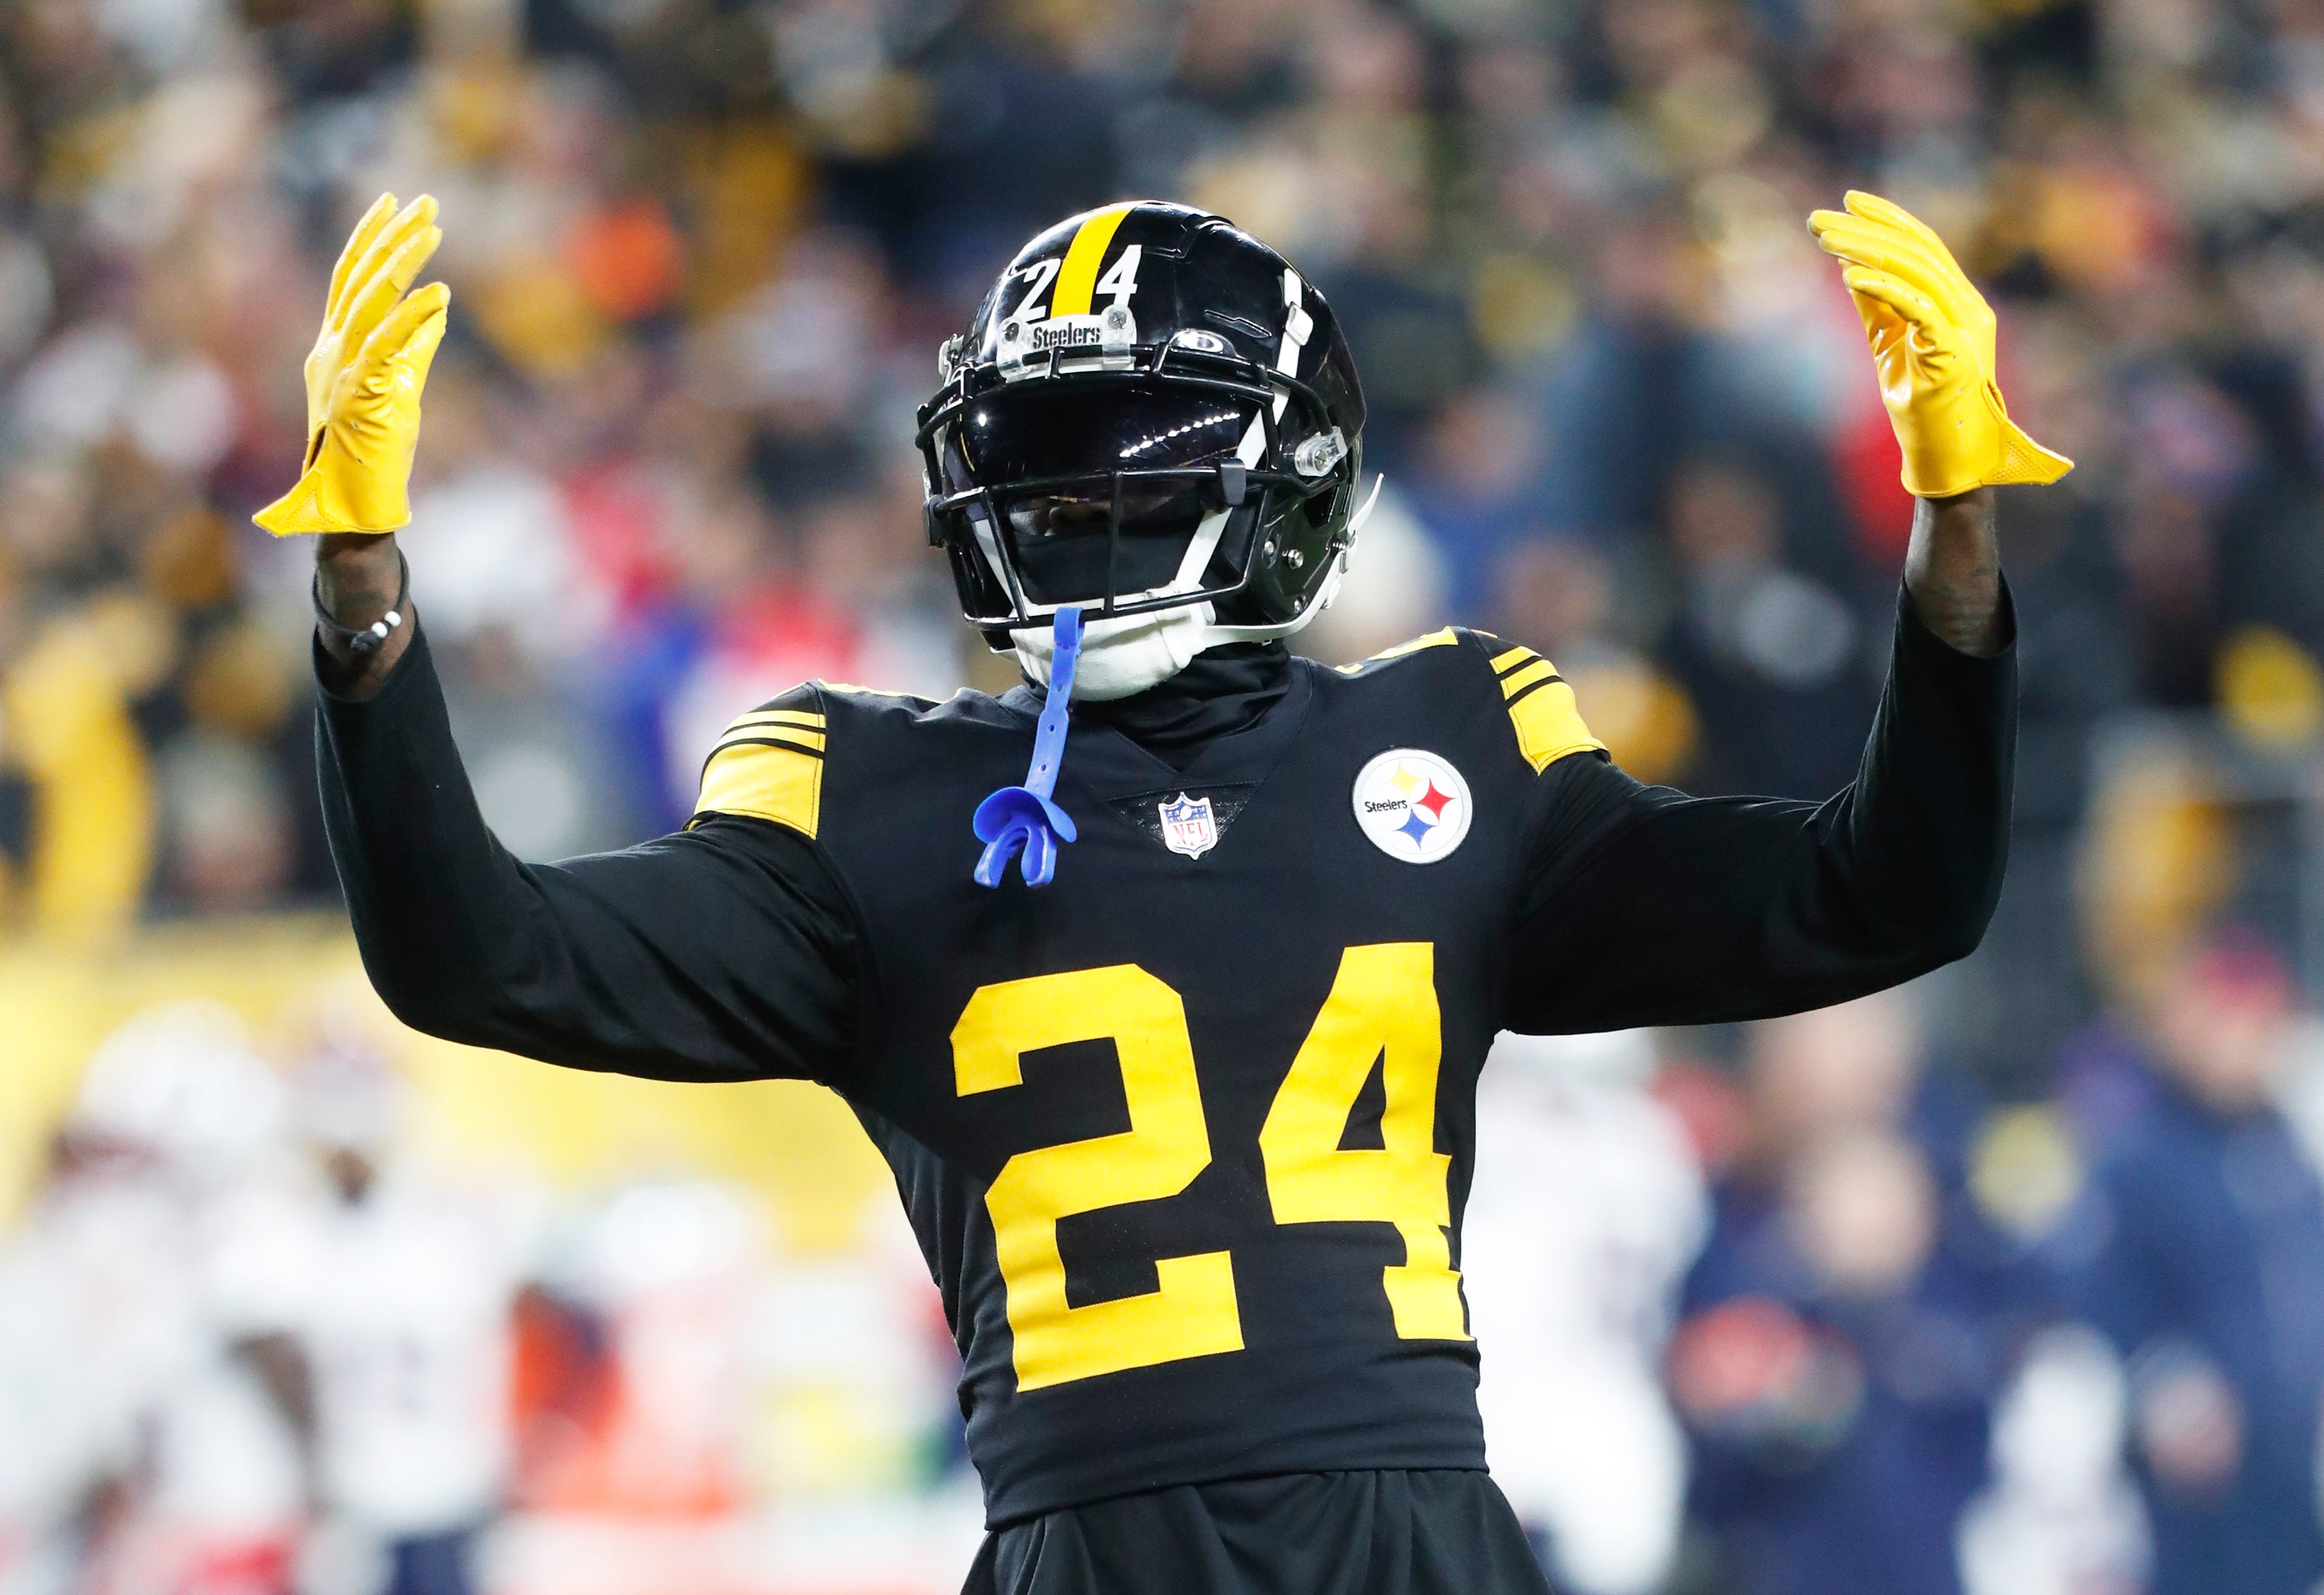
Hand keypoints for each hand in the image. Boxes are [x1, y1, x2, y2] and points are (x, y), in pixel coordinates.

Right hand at [254, 193, 449, 536]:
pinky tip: (440, 294)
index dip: (369, 237)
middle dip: (392, 236)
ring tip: (433, 229)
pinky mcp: (358, 395)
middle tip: (424, 200)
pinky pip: (386, 347)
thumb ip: (414, 347)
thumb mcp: (398, 388)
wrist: (351, 506)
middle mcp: (330, 351)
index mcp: (333, 346)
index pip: (350, 279)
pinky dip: (412, 317)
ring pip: (369, 301)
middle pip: (360, 278)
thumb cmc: (374, 450)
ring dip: (402, 262)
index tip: (394, 202)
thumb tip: (437, 308)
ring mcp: (340, 371)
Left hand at [1808, 191, 2070, 499]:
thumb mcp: (1890, 346)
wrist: (1947, 460)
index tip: (1846, 201)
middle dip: (1865, 228)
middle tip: (1817, 218)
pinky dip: (1885, 288)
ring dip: (1867, 250)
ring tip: (1825, 237)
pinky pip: (1920, 309)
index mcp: (1957, 302)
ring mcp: (1965, 329)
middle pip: (1916, 251)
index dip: (1887, 219)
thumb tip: (1850, 267)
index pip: (1924, 245)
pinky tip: (1848, 275)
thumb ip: (1877, 306)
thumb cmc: (1921, 406)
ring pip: (1917, 271)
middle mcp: (1967, 307)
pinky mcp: (1954, 354)